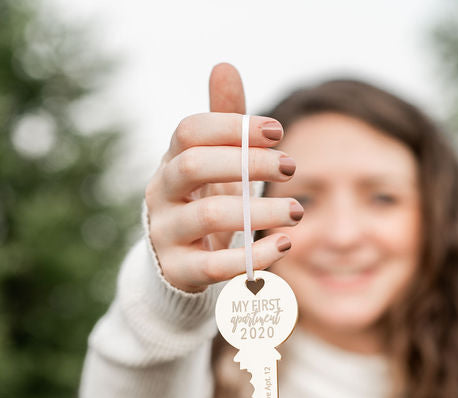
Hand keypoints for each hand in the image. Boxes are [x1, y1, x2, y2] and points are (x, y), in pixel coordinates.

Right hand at [144, 62, 303, 292]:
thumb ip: (223, 123)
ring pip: (208, 216)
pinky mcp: (180, 273)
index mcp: (170, 163)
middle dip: (246, 162)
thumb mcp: (215, 165)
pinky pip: (215, 265)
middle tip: (290, 165)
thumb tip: (224, 66)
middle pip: (193, 165)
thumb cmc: (204, 205)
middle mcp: (160, 195)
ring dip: (259, 210)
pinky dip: (254, 256)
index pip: (189, 131)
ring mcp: (166, 235)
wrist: (179, 268)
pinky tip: (284, 244)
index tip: (277, 131)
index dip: (231, 126)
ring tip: (297, 210)